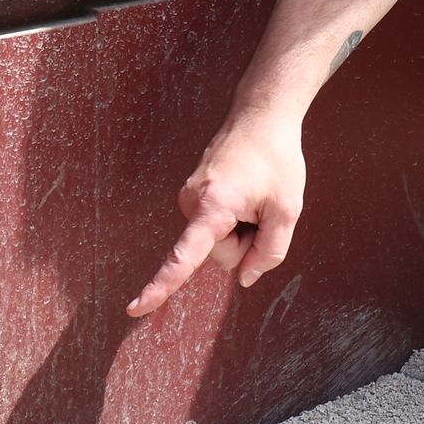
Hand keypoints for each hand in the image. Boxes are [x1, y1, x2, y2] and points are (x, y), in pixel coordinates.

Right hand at [126, 108, 306, 317]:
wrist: (260, 115)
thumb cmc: (277, 159)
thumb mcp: (287, 210)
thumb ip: (270, 252)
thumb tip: (244, 277)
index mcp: (212, 206)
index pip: (185, 256)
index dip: (161, 285)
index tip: (136, 308)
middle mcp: (191, 202)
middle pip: (220, 254)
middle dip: (247, 242)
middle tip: (264, 206)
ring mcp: (189, 198)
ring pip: (218, 241)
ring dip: (242, 228)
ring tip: (254, 195)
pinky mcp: (193, 196)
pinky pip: (215, 225)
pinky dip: (235, 218)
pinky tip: (246, 193)